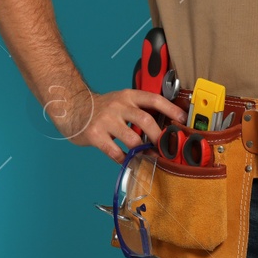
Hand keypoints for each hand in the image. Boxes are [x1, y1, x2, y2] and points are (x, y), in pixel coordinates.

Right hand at [42, 85, 185, 162]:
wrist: (73, 108)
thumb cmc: (103, 108)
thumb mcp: (121, 101)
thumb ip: (139, 110)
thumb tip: (165, 125)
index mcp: (128, 96)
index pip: (154, 99)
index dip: (171, 109)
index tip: (183, 120)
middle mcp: (118, 106)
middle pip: (145, 120)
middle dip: (159, 136)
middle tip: (167, 148)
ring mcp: (106, 120)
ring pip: (132, 138)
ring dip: (144, 151)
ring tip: (151, 158)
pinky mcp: (95, 135)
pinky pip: (115, 151)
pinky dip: (125, 159)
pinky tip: (129, 161)